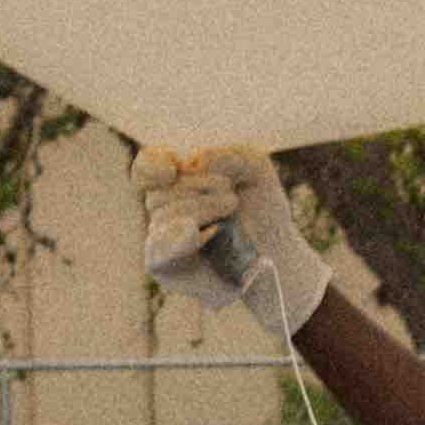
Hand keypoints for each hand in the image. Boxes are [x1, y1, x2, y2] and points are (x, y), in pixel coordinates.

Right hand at [136, 141, 332, 338]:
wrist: (277, 252)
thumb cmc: (261, 210)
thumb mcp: (255, 171)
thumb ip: (231, 155)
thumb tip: (196, 160)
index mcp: (176, 181)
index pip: (147, 168)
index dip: (153, 167)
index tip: (172, 170)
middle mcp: (164, 210)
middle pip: (159, 193)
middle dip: (199, 187)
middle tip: (232, 199)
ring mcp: (162, 239)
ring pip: (161, 218)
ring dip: (201, 209)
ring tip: (230, 212)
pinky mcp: (165, 268)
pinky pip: (157, 252)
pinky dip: (177, 241)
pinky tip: (199, 233)